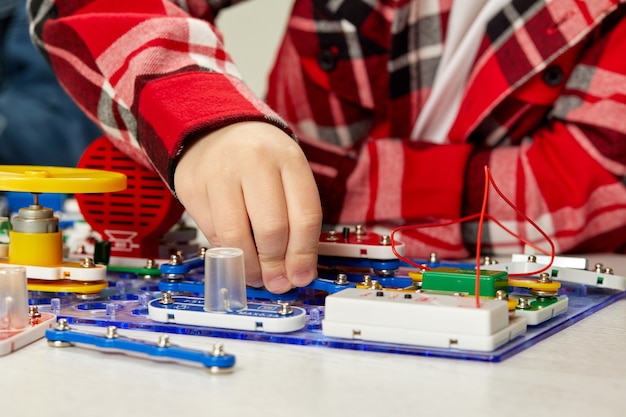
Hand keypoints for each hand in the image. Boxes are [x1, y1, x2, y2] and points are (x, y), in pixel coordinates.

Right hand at [174, 122, 321, 292]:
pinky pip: (212, 234)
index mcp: (288, 159)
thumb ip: (297, 220)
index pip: (305, 216)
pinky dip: (226, 254)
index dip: (304, 255)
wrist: (214, 128)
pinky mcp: (193, 187)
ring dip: (249, 268)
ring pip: (237, 237)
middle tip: (277, 282)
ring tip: (257, 277)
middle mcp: (255, 162)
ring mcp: (220, 173)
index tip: (302, 277)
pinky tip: (236, 257)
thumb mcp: (287, 175)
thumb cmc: (259, 159)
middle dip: (276, 265)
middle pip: (272, 229)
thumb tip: (297, 273)